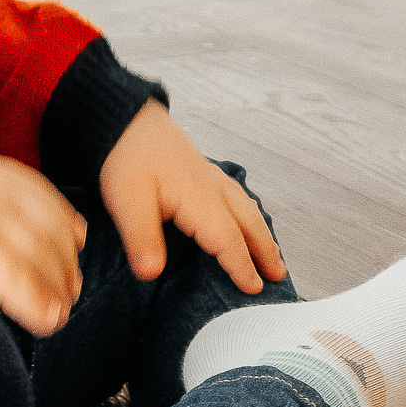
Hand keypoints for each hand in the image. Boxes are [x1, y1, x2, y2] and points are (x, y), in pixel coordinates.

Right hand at [0, 138, 87, 335]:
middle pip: (55, 238)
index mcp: (0, 176)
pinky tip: (45, 323)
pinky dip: (39, 306)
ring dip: (57, 293)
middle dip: (64, 268)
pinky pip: (22, 286)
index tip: (72, 249)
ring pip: (45, 264)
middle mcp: (6, 199)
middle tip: (67, 293)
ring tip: (59, 315)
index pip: (50, 205)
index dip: (65, 232)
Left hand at [98, 101, 287, 292]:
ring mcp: (209, 176)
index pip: (228, 239)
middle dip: (265, 250)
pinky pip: (237, 196)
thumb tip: (152, 274)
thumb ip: (142, 239)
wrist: (126, 117)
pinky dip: (250, 213)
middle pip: (248, 223)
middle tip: (279, 274)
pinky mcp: (201, 170)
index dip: (242, 266)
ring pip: (246, 208)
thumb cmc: (127, 157)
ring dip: (261, 232)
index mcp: (199, 199)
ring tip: (272, 253)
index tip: (255, 288)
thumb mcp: (127, 201)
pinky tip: (247, 217)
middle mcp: (212, 188)